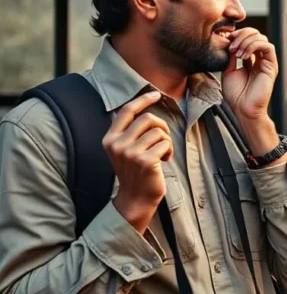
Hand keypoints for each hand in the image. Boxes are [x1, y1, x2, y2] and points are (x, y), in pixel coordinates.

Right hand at [105, 92, 172, 232]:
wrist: (135, 198)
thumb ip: (130, 132)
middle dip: (161, 126)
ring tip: (161, 154)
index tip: (156, 94)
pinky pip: (165, 144)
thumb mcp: (125, 149)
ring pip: (159, 132)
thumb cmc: (135, 172)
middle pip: (148, 118)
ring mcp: (130, 152)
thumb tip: (148, 109)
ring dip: (166, 142)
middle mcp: (117, 144)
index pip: (126, 111)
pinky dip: (169, 150)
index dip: (143, 100)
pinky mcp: (145, 160)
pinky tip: (163, 161)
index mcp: (110, 138)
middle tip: (163, 140)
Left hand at [222, 28, 276, 122]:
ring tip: (235, 52)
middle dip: (241, 35)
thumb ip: (231, 55)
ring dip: (246, 41)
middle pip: (256, 34)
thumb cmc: (236, 94)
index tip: (225, 39)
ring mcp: (267, 62)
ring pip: (261, 37)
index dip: (237, 34)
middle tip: (230, 44)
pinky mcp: (272, 66)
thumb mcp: (228, 70)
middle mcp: (260, 59)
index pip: (248, 37)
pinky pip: (267, 47)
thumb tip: (229, 40)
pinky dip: (254, 46)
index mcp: (251, 59)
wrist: (243, 109)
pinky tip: (243, 56)